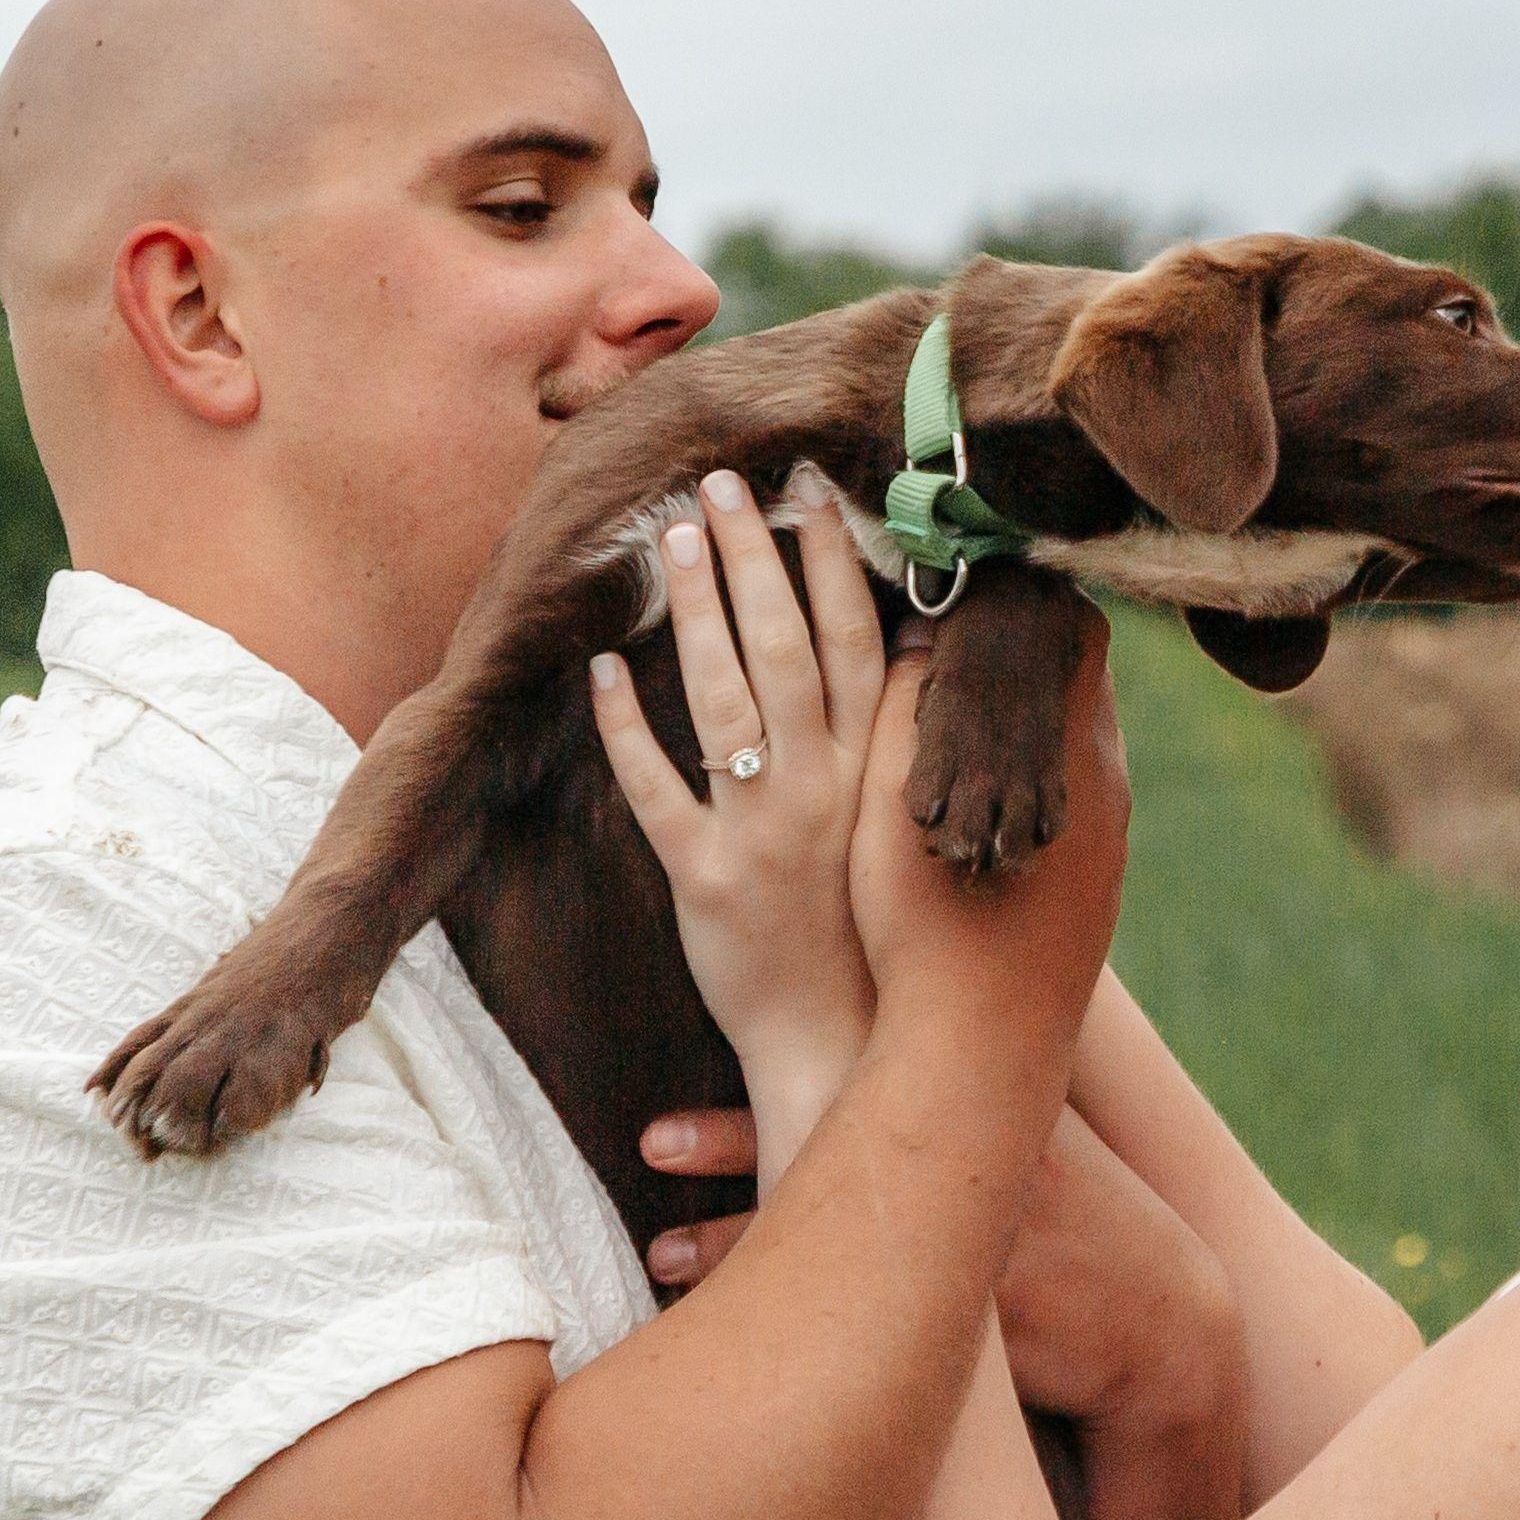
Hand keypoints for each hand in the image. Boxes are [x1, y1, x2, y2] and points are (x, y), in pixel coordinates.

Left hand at [587, 470, 893, 1129]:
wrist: (833, 1036)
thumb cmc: (865, 917)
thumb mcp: (894, 815)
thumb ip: (894, 729)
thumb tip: (915, 637)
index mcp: (872, 767)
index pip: (856, 641)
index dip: (833, 562)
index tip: (810, 490)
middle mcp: (823, 787)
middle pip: (787, 648)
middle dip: (754, 558)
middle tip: (722, 483)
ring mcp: (763, 830)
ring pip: (726, 700)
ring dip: (695, 611)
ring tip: (669, 538)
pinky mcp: (704, 878)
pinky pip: (658, 791)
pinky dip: (628, 729)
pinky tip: (604, 670)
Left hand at [643, 1101, 1244, 1445]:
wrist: (1166, 1321)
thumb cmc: (1086, 1224)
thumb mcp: (1039, 1134)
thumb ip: (967, 1082)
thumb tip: (886, 1040)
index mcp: (981, 1102)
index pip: (865, 1056)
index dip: (781, 1048)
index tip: (712, 1056)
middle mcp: (978, 1154)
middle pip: (836, 1132)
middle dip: (736, 1137)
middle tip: (651, 1140)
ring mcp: (984, 1231)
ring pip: (838, 1228)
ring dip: (737, 1238)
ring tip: (661, 1252)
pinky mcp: (991, 1308)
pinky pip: (872, 1308)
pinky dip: (794, 1312)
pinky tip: (735, 1324)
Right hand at [850, 602, 1130, 1056]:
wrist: (979, 1049)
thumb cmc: (926, 922)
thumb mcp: (891, 797)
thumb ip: (908, 700)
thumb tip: (924, 628)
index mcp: (1069, 746)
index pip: (1078, 630)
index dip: (1025, 606)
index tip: (972, 604)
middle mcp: (1107, 785)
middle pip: (1077, 686)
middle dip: (1020, 665)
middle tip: (954, 658)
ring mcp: (1112, 840)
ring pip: (1075, 749)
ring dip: (1023, 729)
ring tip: (957, 735)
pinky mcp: (1102, 887)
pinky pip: (1075, 807)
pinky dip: (1031, 787)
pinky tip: (978, 812)